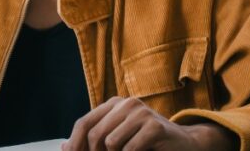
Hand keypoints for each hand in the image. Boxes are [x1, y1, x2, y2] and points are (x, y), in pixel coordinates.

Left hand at [63, 96, 235, 150]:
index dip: (75, 143)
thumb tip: (63, 147)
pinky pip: (129, 149)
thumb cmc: (148, 143)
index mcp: (113, 103)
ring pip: (110, 143)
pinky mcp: (155, 125)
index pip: (84, 123)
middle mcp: (125, 103)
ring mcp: (141, 112)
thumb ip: (94, 140)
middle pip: (94, 133)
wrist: (185, 144)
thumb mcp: (118, 139)